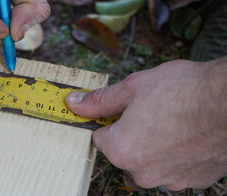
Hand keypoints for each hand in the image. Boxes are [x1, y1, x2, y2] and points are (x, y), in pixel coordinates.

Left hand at [66, 58, 226, 189]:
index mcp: (121, 151)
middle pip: (124, 151)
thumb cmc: (182, 91)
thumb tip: (74, 103)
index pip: (99, 138)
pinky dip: (176, 153)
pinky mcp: (193, 181)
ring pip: (150, 160)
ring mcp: (169, 180)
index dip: (109, 120)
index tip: (122, 110)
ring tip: (172, 121)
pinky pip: (173, 166)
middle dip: (132, 133)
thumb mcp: (132, 88)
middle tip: (151, 111)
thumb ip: (100, 101)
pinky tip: (187, 134)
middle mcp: (142, 172)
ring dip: (155, 144)